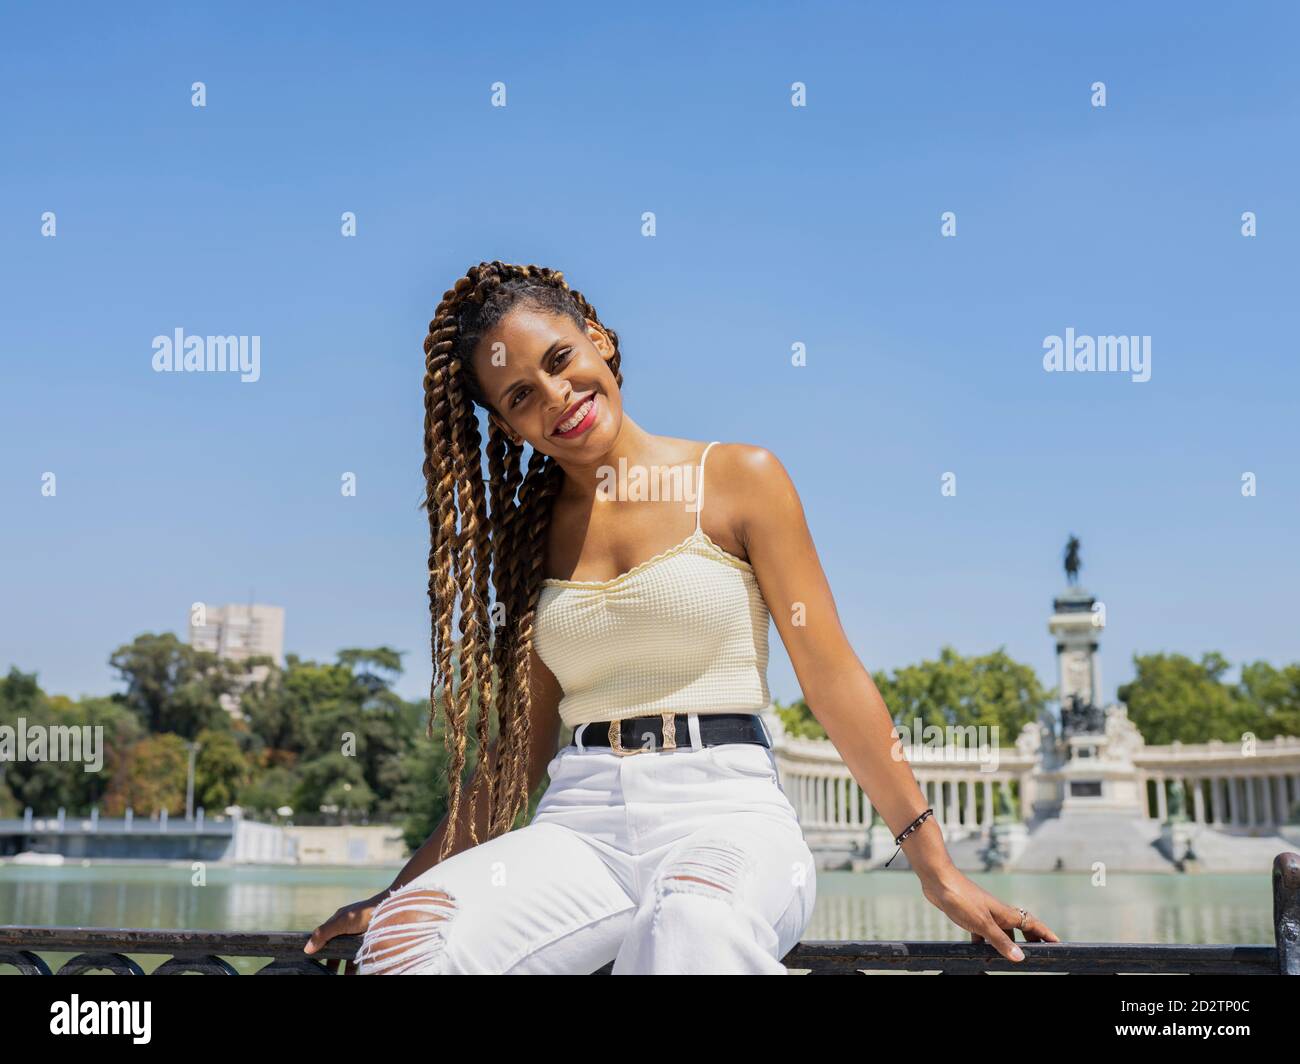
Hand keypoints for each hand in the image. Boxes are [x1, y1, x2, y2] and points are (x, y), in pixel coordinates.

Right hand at [303, 889, 392, 970]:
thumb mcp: (342, 922)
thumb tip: (307, 948)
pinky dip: (355, 967)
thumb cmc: (366, 912)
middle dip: (330, 963)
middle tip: (325, 974)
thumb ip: (324, 933)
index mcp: (338, 922)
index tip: (310, 963)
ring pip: (346, 956)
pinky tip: (353, 974)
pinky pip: (359, 958)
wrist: (394, 910)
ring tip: (338, 977)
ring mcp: (358, 937)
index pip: (323, 938)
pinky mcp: (368, 943)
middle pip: (334, 950)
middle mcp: (347, 929)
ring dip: (343, 968)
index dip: (316, 950)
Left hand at [918, 866, 1059, 962]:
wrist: (938, 880)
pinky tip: (981, 952)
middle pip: (1020, 929)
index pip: (1033, 925)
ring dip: (1007, 944)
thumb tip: (1020, 957)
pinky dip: (985, 943)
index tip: (1059, 944)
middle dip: (1031, 941)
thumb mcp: (982, 924)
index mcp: (1006, 914)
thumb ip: (1001, 941)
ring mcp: (984, 913)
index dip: (1046, 935)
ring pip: (1001, 932)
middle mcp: (998, 913)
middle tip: (1039, 955)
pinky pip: (983, 932)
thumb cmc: (962, 898)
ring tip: (1010, 960)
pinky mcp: (970, 915)